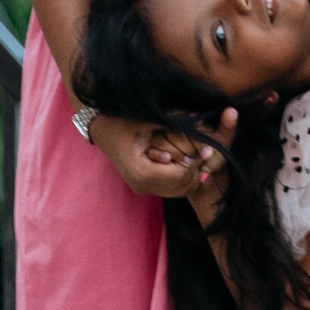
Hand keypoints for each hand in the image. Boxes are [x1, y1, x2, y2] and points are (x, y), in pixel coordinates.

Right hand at [91, 112, 231, 201]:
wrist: (101, 126)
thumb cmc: (124, 119)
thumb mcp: (152, 121)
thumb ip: (180, 131)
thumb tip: (208, 143)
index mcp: (141, 172)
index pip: (181, 176)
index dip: (196, 162)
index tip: (207, 147)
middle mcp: (141, 186)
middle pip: (182, 187)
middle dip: (196, 170)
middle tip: (205, 151)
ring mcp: (141, 188)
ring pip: (179, 191)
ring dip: (191, 174)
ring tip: (197, 154)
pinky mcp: (143, 186)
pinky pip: (171, 188)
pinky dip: (182, 176)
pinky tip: (186, 160)